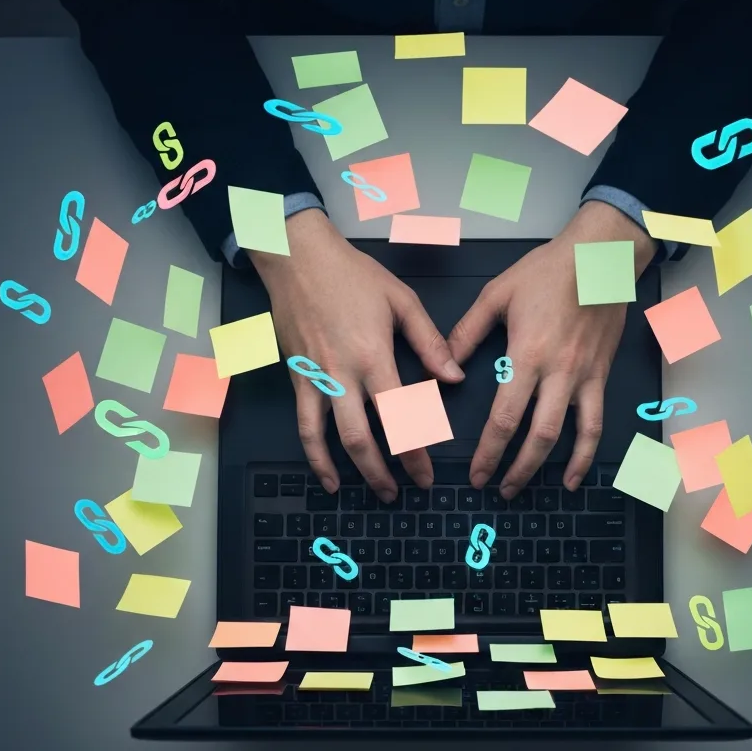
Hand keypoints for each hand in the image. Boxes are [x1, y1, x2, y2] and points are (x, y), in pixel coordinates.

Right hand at [250, 209, 464, 500]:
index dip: (414, 451)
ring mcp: (316, 379)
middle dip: (384, 472)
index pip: (399, 417)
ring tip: (371, 492)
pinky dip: (314, 455)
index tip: (426, 474)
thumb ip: (429, 343)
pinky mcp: (297, 378)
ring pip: (330, 439)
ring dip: (350, 471)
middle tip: (402, 492)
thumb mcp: (401, 301)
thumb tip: (453, 377)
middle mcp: (342, 375)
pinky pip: (304, 426)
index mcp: (373, 357)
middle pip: (363, 438)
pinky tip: (327, 474)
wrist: (297, 258)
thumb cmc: (351, 274)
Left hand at [447, 200, 655, 497]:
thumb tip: (444, 366)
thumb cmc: (548, 270)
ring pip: (569, 436)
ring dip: (549, 468)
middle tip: (496, 487)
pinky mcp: (600, 377)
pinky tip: (576, 475)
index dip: (489, 451)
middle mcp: (558, 372)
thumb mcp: (497, 295)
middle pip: (537, 436)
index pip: (504, 417)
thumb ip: (466, 333)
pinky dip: (587, 454)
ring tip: (527, 487)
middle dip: (515, 468)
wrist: (600, 257)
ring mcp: (583, 377)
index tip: (476, 471)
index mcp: (527, 354)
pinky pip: (596, 423)